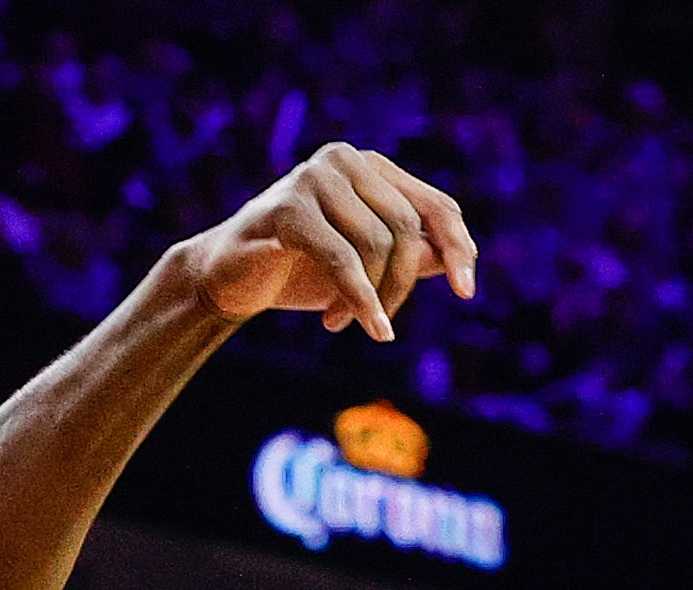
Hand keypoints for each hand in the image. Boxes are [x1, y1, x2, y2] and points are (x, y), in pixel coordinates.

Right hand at [183, 142, 476, 340]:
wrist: (224, 280)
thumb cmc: (295, 271)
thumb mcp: (364, 266)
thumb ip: (408, 257)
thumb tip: (451, 258)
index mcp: (371, 167)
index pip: (436, 205)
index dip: (459, 247)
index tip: (467, 290)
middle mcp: (345, 160)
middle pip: (408, 227)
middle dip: (400, 284)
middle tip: (382, 326)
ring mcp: (314, 178)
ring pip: (377, 243)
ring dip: (367, 297)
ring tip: (340, 324)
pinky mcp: (287, 208)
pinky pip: (342, 258)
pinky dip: (356, 298)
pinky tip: (356, 325)